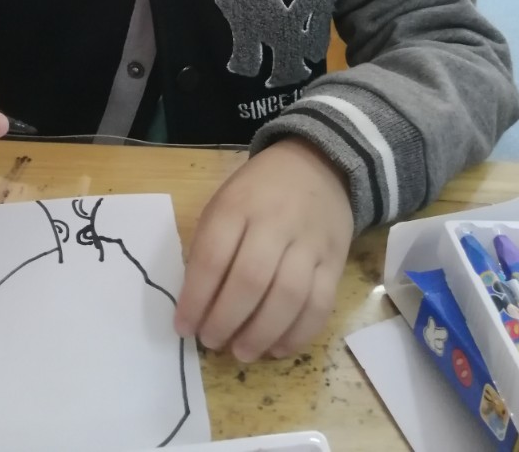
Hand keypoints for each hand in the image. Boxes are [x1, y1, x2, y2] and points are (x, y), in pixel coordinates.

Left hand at [174, 138, 353, 362]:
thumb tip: (195, 303)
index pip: (212, 257)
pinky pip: (320, 304)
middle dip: (226, 320)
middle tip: (211, 341)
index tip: (183, 327)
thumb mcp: (223, 203)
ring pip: (288, 296)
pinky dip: (298, 333)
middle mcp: (275, 222)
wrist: (316, 165)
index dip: (196, 298)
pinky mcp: (335, 261)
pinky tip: (278, 348)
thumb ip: (210, 246)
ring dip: (261, 333)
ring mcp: (309, 242)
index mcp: (237, 205)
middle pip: (251, 280)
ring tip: (241, 352)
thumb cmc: (257, 192)